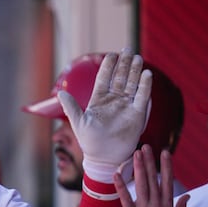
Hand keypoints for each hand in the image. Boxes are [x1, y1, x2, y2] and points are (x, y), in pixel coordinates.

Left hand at [59, 49, 151, 182]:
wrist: (104, 157)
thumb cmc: (89, 141)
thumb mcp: (78, 123)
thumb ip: (71, 107)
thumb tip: (60, 93)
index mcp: (99, 99)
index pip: (104, 78)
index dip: (108, 66)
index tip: (112, 54)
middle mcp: (114, 100)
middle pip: (120, 77)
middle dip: (124, 63)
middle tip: (128, 49)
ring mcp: (126, 106)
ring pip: (132, 84)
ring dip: (135, 71)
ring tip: (138, 58)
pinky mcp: (137, 114)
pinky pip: (142, 97)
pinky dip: (144, 86)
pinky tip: (147, 75)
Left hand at [115, 145, 188, 206]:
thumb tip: (188, 196)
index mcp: (168, 205)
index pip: (168, 181)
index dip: (166, 166)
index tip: (164, 152)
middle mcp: (157, 204)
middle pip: (153, 178)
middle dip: (149, 161)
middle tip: (146, 146)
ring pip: (141, 184)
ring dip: (138, 168)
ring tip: (136, 153)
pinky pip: (125, 198)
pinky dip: (121, 185)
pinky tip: (116, 174)